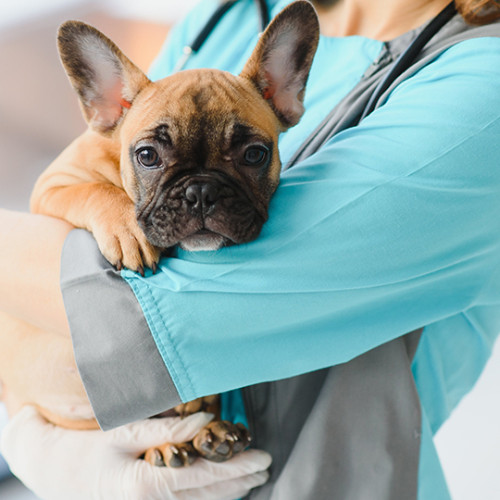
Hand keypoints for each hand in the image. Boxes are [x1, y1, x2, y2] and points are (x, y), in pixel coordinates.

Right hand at [1, 407, 270, 499]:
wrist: (50, 470)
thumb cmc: (83, 448)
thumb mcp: (122, 433)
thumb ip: (166, 429)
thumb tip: (205, 420)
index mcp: (145, 486)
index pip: (205, 477)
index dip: (237, 467)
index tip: (262, 457)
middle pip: (208, 495)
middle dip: (240, 481)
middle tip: (264, 465)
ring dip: (228, 491)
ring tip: (250, 477)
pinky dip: (208, 496)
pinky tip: (219, 488)